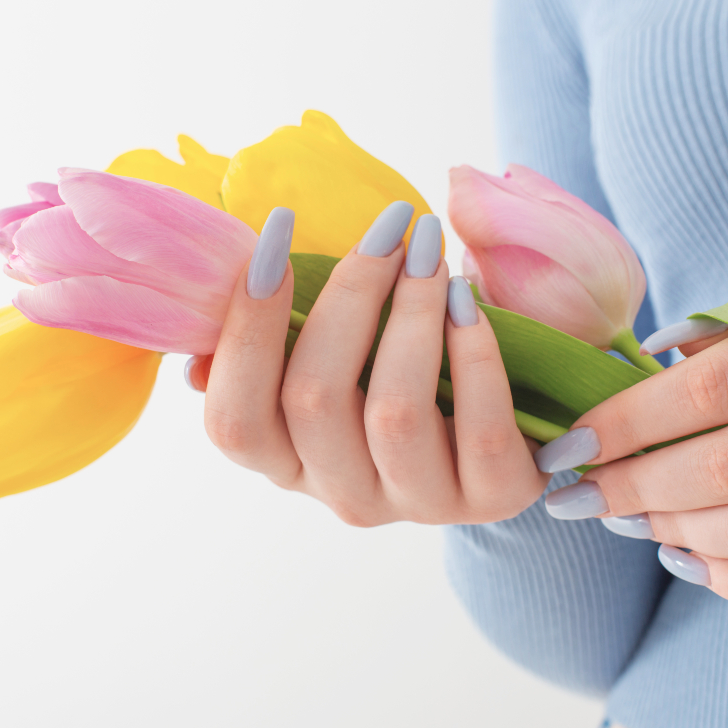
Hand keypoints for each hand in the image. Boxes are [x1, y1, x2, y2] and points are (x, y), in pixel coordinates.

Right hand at [193, 203, 547, 526]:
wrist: (512, 429)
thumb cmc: (402, 374)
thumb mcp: (337, 364)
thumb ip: (276, 347)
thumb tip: (214, 316)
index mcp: (289, 464)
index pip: (236, 419)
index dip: (246, 324)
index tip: (279, 225)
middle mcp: (345, 495)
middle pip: (313, 400)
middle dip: (349, 295)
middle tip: (388, 227)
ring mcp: (420, 502)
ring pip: (395, 413)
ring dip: (411, 314)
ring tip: (429, 250)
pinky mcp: (492, 494)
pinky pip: (479, 429)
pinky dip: (473, 353)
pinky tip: (467, 299)